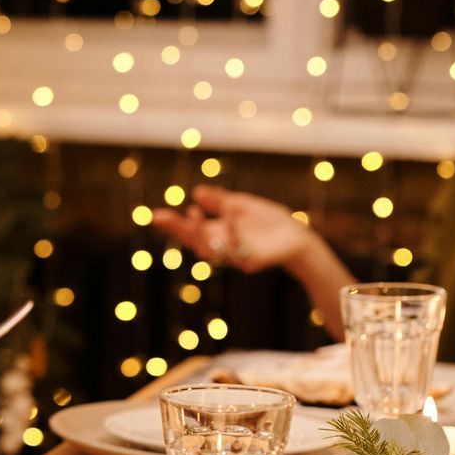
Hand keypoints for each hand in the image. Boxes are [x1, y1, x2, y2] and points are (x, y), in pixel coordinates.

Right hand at [150, 185, 317, 273]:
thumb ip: (220, 201)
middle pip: (194, 243)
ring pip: (211, 250)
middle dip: (179, 230)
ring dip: (200, 232)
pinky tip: (231, 213)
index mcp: (217, 233)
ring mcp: (235, 257)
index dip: (173, 225)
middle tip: (164, 217)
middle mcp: (222, 247)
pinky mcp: (251, 262)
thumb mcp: (241, 204)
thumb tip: (196, 192)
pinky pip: (238, 248)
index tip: (156, 215)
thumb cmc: (269, 222)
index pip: (189, 231)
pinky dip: (234, 230)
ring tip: (193, 212)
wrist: (298, 237)